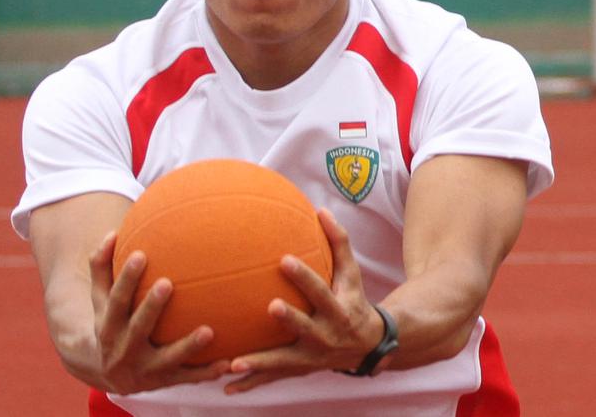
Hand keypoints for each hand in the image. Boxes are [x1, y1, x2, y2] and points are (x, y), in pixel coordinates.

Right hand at [88, 232, 229, 393]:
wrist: (109, 374)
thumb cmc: (112, 322)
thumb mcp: (100, 300)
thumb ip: (102, 268)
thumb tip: (112, 232)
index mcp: (109, 325)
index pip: (116, 299)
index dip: (125, 278)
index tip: (140, 254)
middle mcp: (123, 348)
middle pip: (137, 327)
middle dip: (150, 307)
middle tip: (168, 283)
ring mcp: (145, 368)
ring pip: (167, 358)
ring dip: (186, 346)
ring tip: (209, 331)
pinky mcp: (164, 381)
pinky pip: (187, 378)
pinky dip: (206, 373)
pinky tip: (227, 363)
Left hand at [224, 209, 384, 394]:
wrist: (368, 345)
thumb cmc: (353, 299)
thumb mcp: (352, 274)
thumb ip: (338, 242)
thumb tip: (320, 209)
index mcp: (337, 309)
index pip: (321, 291)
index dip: (304, 277)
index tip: (284, 260)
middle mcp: (326, 335)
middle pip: (306, 327)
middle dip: (290, 318)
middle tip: (270, 307)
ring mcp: (311, 356)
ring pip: (284, 361)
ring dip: (261, 363)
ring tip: (234, 363)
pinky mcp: (299, 369)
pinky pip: (273, 378)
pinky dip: (251, 383)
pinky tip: (227, 386)